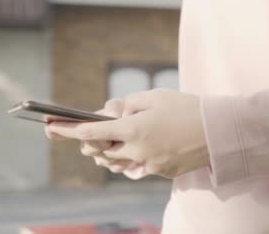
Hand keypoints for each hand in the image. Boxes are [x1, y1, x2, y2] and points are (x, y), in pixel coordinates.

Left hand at [47, 89, 209, 178]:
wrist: (218, 132)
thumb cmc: (186, 108)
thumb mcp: (155, 97)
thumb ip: (128, 104)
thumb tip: (111, 111)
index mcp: (133, 129)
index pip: (91, 130)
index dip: (67, 129)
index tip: (51, 127)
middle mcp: (136, 150)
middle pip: (100, 150)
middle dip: (90, 140)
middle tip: (84, 131)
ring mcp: (148, 164)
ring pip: (115, 162)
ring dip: (107, 151)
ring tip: (106, 139)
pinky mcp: (159, 172)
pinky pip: (135, 167)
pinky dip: (128, 158)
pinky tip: (133, 149)